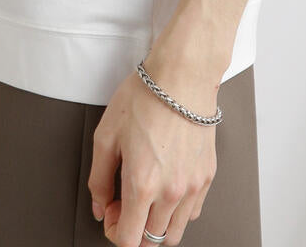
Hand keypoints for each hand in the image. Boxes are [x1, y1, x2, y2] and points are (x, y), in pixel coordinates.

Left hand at [87, 61, 219, 245]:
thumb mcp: (106, 135)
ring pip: (174, 232)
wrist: (182, 76)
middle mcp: (171, 192)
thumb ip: (98, 178)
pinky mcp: (207, 176)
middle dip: (133, 228)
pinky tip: (166, 187)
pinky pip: (192, 213)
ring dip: (155, 224)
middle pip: (151, 240)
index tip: (110, 211)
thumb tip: (99, 205)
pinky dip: (177, 211)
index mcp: (143, 184)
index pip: (129, 239)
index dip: (114, 231)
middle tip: (125, 202)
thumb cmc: (146, 97)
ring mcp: (193, 187)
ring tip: (146, 196)